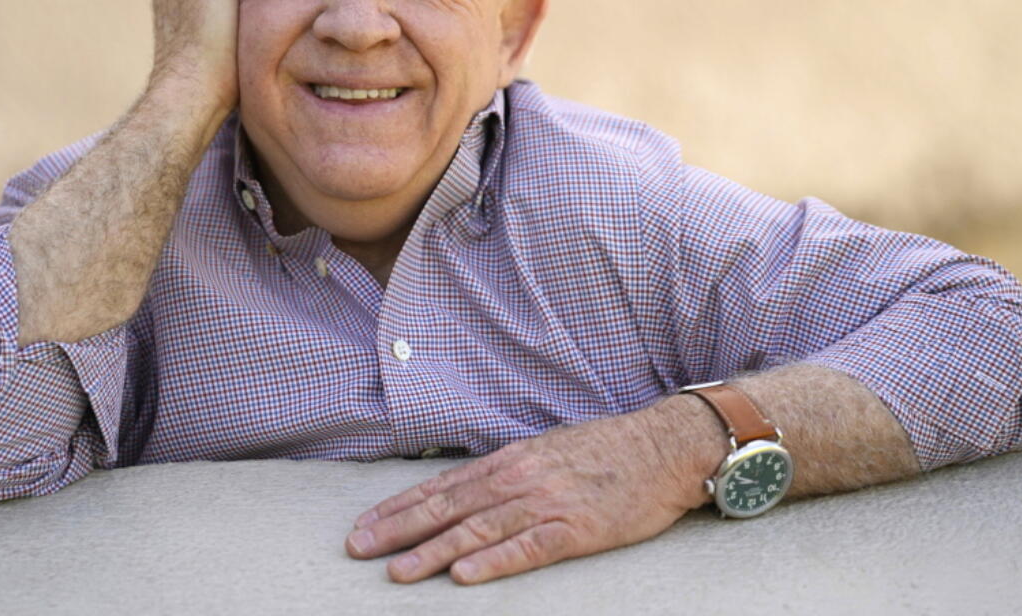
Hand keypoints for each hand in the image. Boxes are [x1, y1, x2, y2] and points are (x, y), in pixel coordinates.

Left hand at [345, 404, 719, 584]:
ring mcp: (547, 503)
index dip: (400, 507)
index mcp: (511, 460)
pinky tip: (464, 575)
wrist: (664, 445)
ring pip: (478, 530)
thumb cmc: (608, 449)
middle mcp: (520, 478)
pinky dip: (493, 562)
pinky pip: (528, 548)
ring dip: (433, 552)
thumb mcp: (548, 449)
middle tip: (358, 548)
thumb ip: (509, 471)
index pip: (442, 486)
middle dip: (399, 529)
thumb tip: (470, 488)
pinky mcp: (577, 529)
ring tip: (397, 571)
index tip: (365, 524)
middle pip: (449, 507)